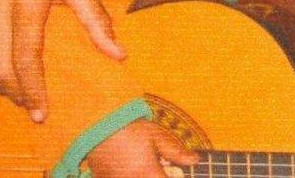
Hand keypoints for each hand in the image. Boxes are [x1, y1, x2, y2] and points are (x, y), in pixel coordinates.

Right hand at [85, 120, 199, 177]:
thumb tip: (195, 160)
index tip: (171, 173)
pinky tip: (126, 167)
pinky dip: (125, 175)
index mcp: (148, 172)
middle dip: (156, 175)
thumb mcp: (156, 135)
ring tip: (139, 164)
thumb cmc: (130, 127)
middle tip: (153, 167)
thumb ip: (175, 151)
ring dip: (141, 174)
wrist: (100, 122)